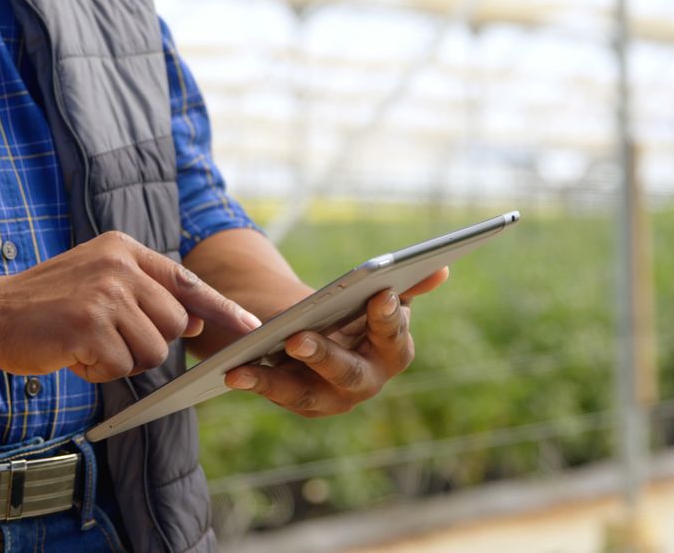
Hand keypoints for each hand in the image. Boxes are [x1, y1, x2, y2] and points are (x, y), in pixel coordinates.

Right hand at [0, 231, 260, 382]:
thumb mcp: (101, 282)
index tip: (252, 327)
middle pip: (175, 325)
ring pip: (154, 350)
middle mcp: (120, 265)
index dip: (223, 308)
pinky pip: (121, 367)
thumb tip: (199, 319)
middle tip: (106, 338)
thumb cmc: (48, 303)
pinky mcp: (89, 324)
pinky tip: (72, 353)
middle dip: (147, 344)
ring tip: (87, 343)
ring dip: (122, 360)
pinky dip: (99, 371)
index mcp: (126, 250)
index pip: (188, 281)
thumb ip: (148, 295)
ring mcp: (105, 293)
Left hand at [223, 268, 449, 416]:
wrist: (317, 329)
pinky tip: (231, 372)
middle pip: (349, 373)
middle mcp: (367, 380)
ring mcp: (333, 398)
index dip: (389, 319)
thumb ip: (402, 285)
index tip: (379, 295)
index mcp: (392, 350)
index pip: (394, 337)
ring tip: (245, 367)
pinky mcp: (302, 404)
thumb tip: (442, 268)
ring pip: (306, 394)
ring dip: (275, 382)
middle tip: (297, 339)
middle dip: (324, 356)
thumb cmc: (348, 308)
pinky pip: (277, 395)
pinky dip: (254, 383)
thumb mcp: (369, 293)